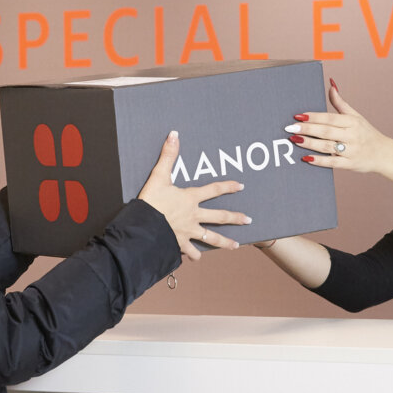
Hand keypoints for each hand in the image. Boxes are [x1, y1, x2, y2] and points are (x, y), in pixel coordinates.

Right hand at [138, 131, 250, 260]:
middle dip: (235, 218)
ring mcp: (188, 232)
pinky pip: (189, 252)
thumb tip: (174, 134)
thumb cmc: (151, 202)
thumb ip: (168, 155)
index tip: (241, 186)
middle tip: (248, 220)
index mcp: (190, 199)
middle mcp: (194, 216)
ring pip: (211, 238)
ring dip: (224, 242)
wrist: (143, 227)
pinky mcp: (179, 244)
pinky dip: (194, 255)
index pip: (214, 190)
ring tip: (236, 246)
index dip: (228, 186)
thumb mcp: (159, 176)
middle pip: (220, 217)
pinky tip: (198, 258)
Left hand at [285, 81, 389, 173]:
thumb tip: (331, 86)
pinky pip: (332, 163)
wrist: (384, 154)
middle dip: (307, 129)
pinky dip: (319, 161)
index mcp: (352, 122)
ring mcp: (351, 151)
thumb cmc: (366, 133)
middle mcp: (352, 135)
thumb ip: (341, 103)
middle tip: (290, 128)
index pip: (330, 118)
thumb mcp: (356, 116)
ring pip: (327, 146)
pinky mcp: (350, 164)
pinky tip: (306, 158)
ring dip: (309, 143)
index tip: (298, 116)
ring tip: (295, 140)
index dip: (314, 117)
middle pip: (326, 132)